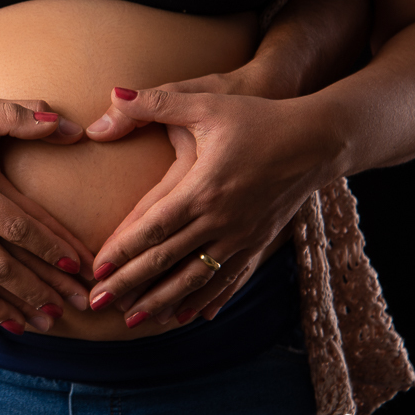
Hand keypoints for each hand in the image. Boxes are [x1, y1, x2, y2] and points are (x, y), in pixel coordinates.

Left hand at [82, 81, 336, 326]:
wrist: (318, 139)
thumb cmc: (258, 117)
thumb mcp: (206, 103)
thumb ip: (155, 101)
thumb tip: (112, 92)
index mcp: (203, 188)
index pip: (152, 228)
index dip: (122, 251)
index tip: (96, 270)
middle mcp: (221, 220)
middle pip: (166, 261)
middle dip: (130, 285)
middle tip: (98, 304)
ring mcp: (242, 236)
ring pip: (195, 280)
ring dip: (162, 303)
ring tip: (133, 322)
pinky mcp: (260, 243)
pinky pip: (229, 280)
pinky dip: (205, 300)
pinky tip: (188, 316)